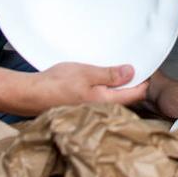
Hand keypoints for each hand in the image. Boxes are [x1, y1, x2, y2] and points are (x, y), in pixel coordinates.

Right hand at [34, 62, 148, 107]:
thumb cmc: (56, 84)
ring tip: (117, 71)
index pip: (135, 95)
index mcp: (106, 101)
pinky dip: (104, 88)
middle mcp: (101, 109)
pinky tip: (99, 80)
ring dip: (117, 86)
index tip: (146, 69)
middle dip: (132, 83)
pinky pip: (100, 98)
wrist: (31, 94)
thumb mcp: (86, 73)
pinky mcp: (82, 107)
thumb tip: (132, 73)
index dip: (144, 81)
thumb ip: (110, 74)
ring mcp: (91, 109)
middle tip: (134, 67)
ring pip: (113, 98)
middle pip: (125, 98)